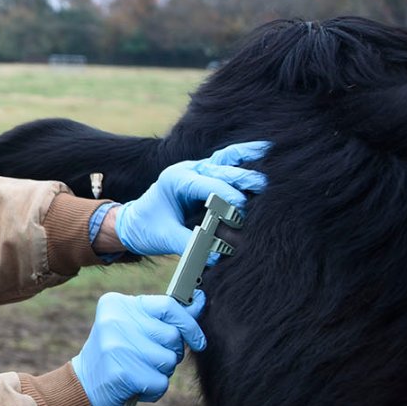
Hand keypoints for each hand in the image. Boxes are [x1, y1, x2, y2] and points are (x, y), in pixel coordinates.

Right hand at [70, 291, 206, 405]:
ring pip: (169, 360)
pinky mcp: (123, 373)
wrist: (83, 386)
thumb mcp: (135, 327)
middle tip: (147, 359)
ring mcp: (118, 346)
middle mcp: (115, 321)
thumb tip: (200, 300)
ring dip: (161, 372)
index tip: (198, 340)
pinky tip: (134, 386)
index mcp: (117, 303)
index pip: (169, 306)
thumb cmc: (115, 355)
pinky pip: (161, 382)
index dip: (189, 324)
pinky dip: (153, 390)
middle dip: (171, 352)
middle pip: (172, 336)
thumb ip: (165, 316)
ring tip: (138, 372)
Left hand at [112, 141, 270, 256]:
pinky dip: (244, 156)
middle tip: (263, 187)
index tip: (240, 210)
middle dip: (242, 178)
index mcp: (175, 180)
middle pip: (220, 169)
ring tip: (272, 154)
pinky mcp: (206, 174)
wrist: (134, 223)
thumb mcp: (165, 238)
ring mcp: (197, 169)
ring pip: (226, 158)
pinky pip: (227, 160)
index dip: (225, 197)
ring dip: (248, 159)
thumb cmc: (148, 229)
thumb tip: (215, 255)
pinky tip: (265, 150)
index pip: (206, 186)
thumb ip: (189, 245)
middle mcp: (188, 170)